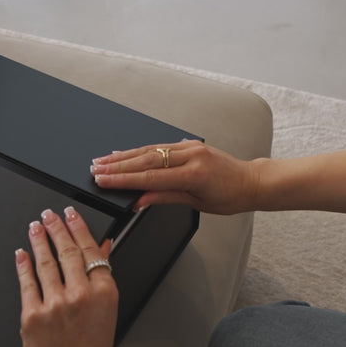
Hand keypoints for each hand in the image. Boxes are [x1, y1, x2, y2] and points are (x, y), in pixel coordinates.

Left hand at [15, 206, 116, 346]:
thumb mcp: (107, 310)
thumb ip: (103, 275)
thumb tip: (103, 246)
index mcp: (104, 292)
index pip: (90, 249)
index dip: (78, 227)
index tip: (70, 214)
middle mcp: (80, 295)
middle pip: (66, 251)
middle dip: (56, 227)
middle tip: (49, 214)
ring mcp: (55, 304)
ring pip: (45, 262)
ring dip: (38, 239)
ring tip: (35, 226)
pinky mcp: (32, 316)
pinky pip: (26, 283)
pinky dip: (22, 264)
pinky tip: (21, 252)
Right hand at [91, 140, 260, 214]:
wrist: (250, 181)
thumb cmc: (229, 196)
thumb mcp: (196, 203)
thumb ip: (165, 197)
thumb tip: (139, 200)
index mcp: (193, 173)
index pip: (149, 177)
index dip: (123, 179)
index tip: (103, 180)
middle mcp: (190, 155)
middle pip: (145, 160)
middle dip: (117, 165)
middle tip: (96, 168)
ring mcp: (189, 146)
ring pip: (148, 150)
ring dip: (123, 156)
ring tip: (102, 160)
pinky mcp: (188, 143)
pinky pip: (158, 146)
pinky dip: (138, 150)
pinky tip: (124, 153)